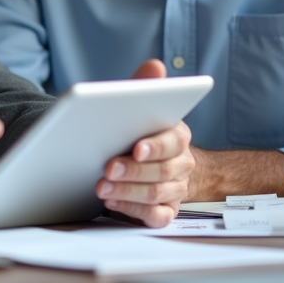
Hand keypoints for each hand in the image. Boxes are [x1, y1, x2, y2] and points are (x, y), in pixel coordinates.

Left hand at [95, 58, 194, 227]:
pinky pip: (156, 217)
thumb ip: (146, 86)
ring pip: (157, 195)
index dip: (155, 146)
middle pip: (163, 171)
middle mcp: (182, 163)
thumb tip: (155, 65)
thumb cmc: (142, 130)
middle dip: (133, 171)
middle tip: (107, 168)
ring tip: (101, 186)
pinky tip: (112, 201)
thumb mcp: (142, 106)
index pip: (173, 141)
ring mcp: (176, 189)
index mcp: (178, 135)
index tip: (135, 148)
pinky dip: (133, 210)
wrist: (152, 162)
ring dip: (128, 191)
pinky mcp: (166, 210)